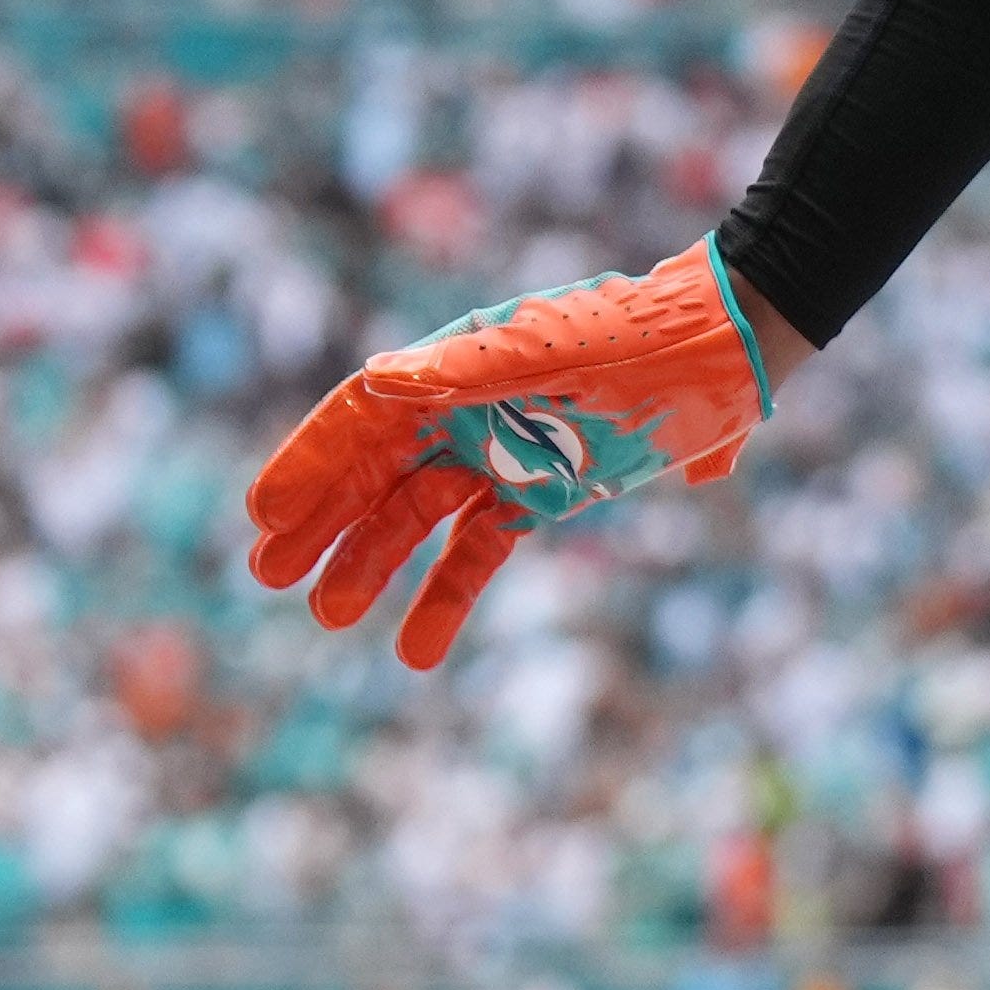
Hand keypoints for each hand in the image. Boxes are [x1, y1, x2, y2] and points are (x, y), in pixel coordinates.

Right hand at [241, 240, 781, 668]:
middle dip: (322, 522)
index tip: (266, 514)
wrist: (723, 349)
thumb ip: (471, 369)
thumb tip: (382, 378)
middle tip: (270, 573)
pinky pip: (479, 551)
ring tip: (329, 614)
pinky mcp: (544, 496)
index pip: (362, 418)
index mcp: (456, 366)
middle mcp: (466, 410)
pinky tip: (415, 651)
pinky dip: (447, 598)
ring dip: (373, 564)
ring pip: (417, 518)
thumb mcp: (552, 352)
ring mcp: (502, 455)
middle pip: (375, 472)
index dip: (311, 462)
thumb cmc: (635, 339)